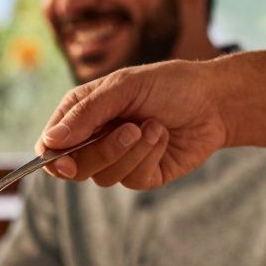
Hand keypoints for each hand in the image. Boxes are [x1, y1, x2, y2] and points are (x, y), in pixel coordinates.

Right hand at [37, 60, 228, 188]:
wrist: (215, 100)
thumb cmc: (169, 84)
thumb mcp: (124, 87)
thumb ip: (86, 113)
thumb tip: (50, 141)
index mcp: (82, 114)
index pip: (51, 146)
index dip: (53, 159)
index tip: (64, 163)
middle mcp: (95, 139)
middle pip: (74, 168)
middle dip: (103, 151)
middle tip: (130, 129)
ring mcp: (118, 160)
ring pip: (104, 177)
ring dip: (132, 152)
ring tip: (155, 126)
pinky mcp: (142, 176)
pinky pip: (132, 180)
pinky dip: (149, 157)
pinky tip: (164, 137)